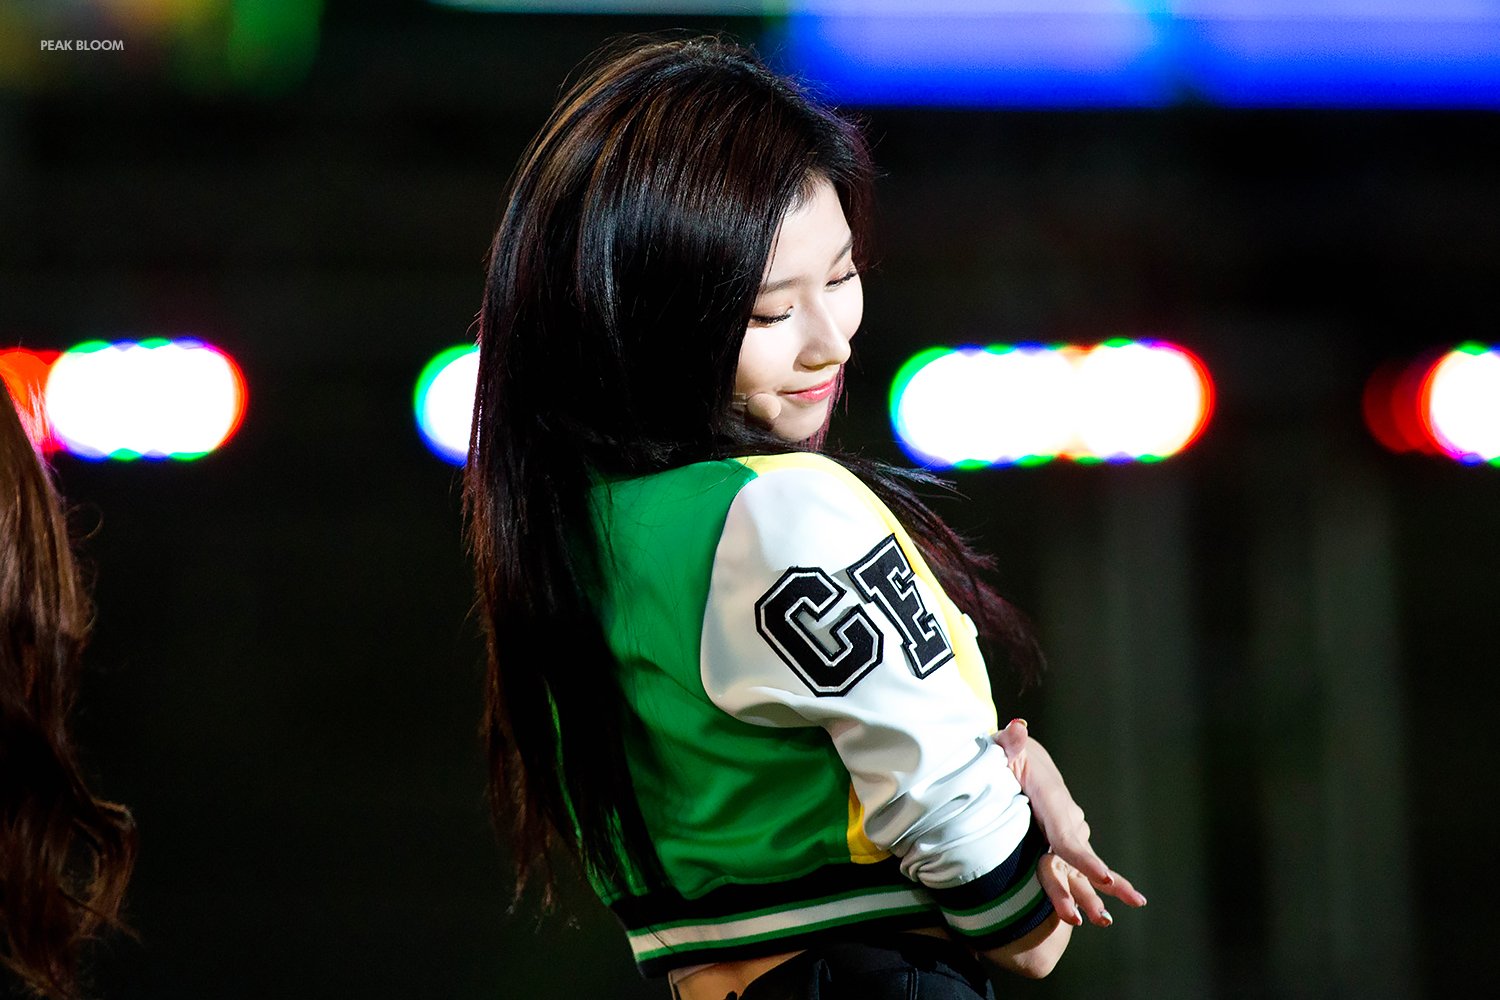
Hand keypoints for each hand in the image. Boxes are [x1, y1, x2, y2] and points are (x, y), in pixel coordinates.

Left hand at [993, 719, 1147, 926]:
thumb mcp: (1004, 746)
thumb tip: (1017, 727)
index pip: (1066, 834)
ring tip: (1104, 920)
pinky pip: (1072, 864)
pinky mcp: (1059, 835)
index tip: (1103, 877)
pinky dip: (1085, 885)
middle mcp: (1065, 816)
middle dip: (1101, 882)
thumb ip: (1009, 741)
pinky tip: (1092, 911)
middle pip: (1080, 856)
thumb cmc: (1006, 752)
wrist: (1019, 752)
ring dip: (1092, 893)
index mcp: (1051, 799)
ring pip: (1079, 866)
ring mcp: (1065, 827)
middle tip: (1120, 906)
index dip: (1083, 857)